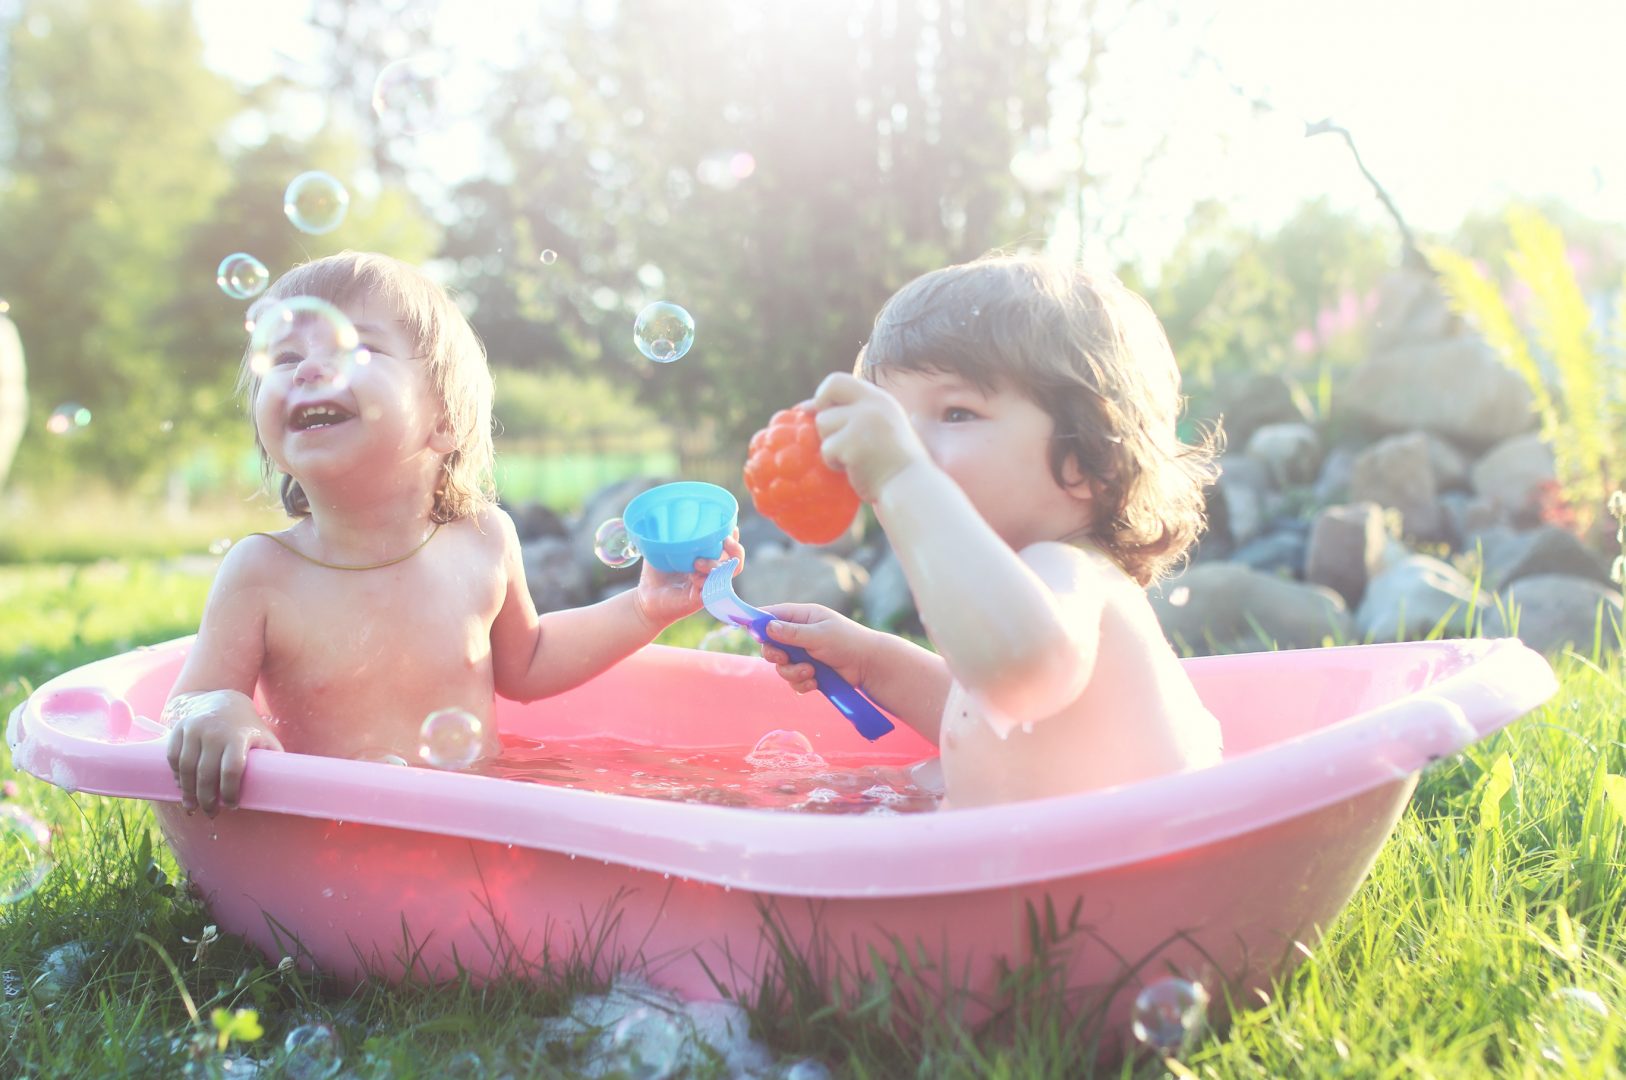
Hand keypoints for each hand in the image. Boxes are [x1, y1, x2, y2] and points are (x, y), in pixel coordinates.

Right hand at [164, 689, 284, 815]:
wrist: (222, 699)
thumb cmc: (247, 726)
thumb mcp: (264, 737)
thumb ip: (273, 757)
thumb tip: (288, 783)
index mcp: (238, 736)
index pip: (232, 770)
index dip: (230, 792)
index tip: (233, 806)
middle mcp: (214, 732)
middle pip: (206, 774)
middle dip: (207, 799)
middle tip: (211, 813)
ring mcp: (194, 729)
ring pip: (186, 768)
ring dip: (188, 792)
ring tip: (192, 807)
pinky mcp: (179, 728)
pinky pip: (173, 757)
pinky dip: (176, 775)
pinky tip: (182, 787)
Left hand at [632, 531, 744, 628]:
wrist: (647, 597)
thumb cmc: (656, 572)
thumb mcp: (661, 548)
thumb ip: (664, 533)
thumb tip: (657, 513)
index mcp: (708, 557)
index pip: (729, 545)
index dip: (734, 535)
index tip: (729, 526)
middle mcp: (712, 571)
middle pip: (736, 560)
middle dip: (735, 548)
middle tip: (725, 541)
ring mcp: (709, 585)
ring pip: (727, 574)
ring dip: (716, 565)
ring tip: (698, 562)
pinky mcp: (701, 599)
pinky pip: (712, 589)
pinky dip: (705, 581)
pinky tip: (692, 577)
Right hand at [758, 602, 872, 693]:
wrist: (869, 666)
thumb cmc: (848, 642)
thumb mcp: (819, 634)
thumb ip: (792, 633)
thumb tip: (767, 626)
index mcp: (802, 617)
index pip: (773, 615)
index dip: (759, 623)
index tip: (749, 632)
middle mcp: (799, 634)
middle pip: (771, 645)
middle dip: (775, 655)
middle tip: (783, 658)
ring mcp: (803, 654)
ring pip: (781, 666)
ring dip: (792, 672)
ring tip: (810, 672)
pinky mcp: (808, 673)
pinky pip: (793, 680)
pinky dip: (801, 683)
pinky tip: (815, 682)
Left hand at [810, 372, 929, 501]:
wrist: (909, 487)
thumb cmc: (889, 462)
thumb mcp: (877, 426)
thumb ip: (849, 413)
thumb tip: (803, 407)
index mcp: (879, 398)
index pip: (836, 380)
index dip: (823, 396)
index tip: (822, 414)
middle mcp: (872, 404)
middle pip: (825, 396)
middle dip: (823, 416)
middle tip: (836, 437)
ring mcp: (863, 422)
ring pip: (823, 423)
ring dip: (831, 444)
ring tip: (853, 458)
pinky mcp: (853, 444)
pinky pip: (827, 449)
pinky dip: (834, 463)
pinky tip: (854, 470)